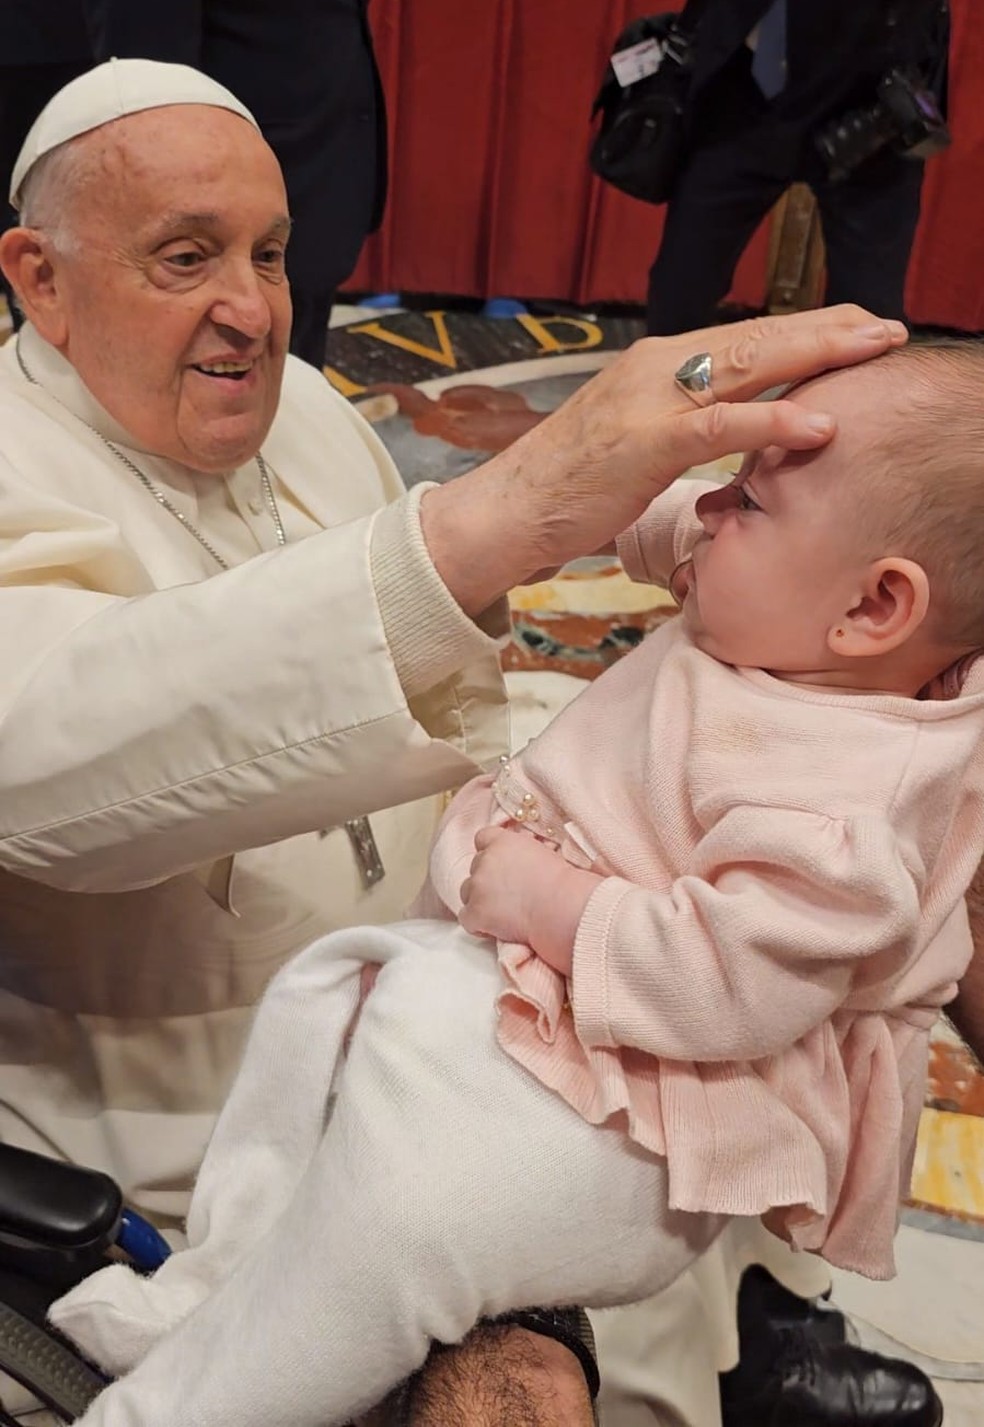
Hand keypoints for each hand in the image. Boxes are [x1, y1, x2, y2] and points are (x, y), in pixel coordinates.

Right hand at [421, 305, 907, 614]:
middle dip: (827, 330)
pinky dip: (773, 424)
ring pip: (747, 366)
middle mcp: (657, 366)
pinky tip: (819, 424)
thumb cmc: (570, 484)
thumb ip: (683, 422)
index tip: (856, 329)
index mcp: (656, 363)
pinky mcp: (645, 442)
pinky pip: (720, 427)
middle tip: (887, 327)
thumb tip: (728, 424)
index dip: (805, 330)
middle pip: (757, 337)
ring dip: (817, 357)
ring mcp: (649, 400)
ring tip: (873, 351)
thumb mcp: (635, 440)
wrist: (507, 508)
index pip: (745, 336)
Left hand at [459, 825, 601, 976]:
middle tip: (508, 894)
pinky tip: (494, 928)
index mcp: (502, 842)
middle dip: (487, 879)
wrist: (561, 906)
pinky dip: (477, 924)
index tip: (500, 865)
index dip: (490, 852)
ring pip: (466, 892)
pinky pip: (466, 919)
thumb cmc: (561, 883)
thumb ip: (520, 850)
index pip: (483, 838)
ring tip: (502, 913)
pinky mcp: (475, 912)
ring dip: (480, 901)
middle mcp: (485, 860)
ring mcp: (477, 886)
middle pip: (475, 867)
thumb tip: (517, 858)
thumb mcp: (541, 853)